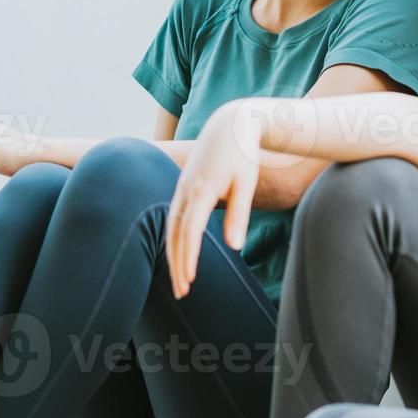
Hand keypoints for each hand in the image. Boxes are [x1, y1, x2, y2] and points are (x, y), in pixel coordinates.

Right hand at [166, 102, 262, 298]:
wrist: (230, 125)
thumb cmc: (243, 155)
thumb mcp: (246, 184)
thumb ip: (239, 215)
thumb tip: (235, 246)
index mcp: (201, 191)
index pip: (190, 232)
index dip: (188, 258)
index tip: (189, 281)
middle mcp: (185, 191)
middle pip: (175, 235)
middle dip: (177, 265)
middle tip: (182, 292)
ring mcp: (181, 188)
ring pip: (171, 228)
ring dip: (173, 255)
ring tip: (179, 280)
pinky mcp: (183, 187)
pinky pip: (173, 218)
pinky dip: (173, 239)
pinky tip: (178, 254)